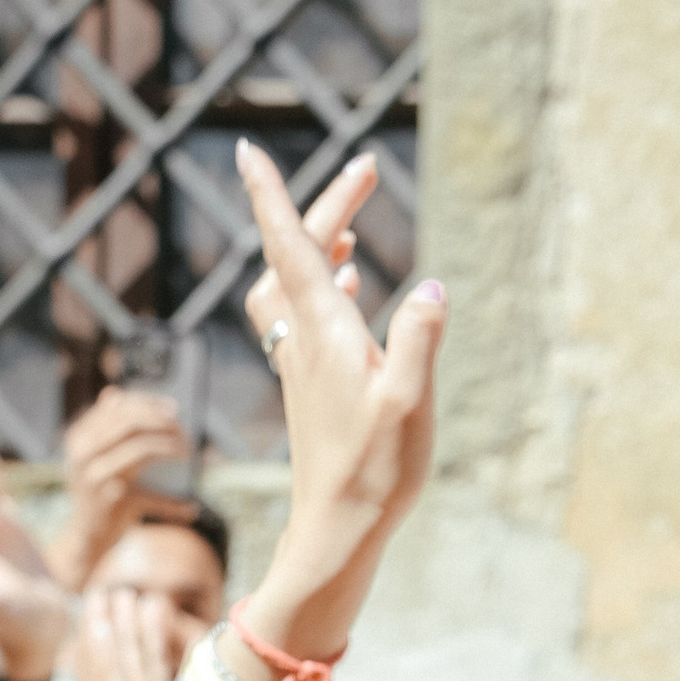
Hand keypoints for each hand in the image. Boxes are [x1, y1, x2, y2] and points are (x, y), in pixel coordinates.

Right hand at [47, 384, 196, 588]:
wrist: (84, 537)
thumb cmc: (94, 492)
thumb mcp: (90, 458)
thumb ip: (102, 428)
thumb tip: (113, 393)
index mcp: (79, 439)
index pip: (116, 408)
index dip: (147, 403)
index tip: (172, 408)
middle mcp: (83, 454)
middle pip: (129, 422)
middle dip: (161, 419)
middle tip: (182, 426)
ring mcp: (98, 478)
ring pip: (141, 449)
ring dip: (170, 447)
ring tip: (187, 450)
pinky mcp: (115, 502)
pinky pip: (153, 497)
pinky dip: (175, 505)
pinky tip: (191, 508)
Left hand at [235, 143, 441, 665]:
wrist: (335, 532)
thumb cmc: (374, 473)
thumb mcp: (409, 404)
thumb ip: (419, 341)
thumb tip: (431, 288)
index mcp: (326, 332)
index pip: (291, 246)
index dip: (272, 195)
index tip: (248, 149)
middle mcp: (306, 340)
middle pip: (299, 255)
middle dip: (327, 207)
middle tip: (366, 170)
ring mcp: (305, 363)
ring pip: (294, 284)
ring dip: (319, 245)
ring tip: (353, 226)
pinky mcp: (312, 386)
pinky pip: (303, 316)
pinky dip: (323, 284)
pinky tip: (353, 283)